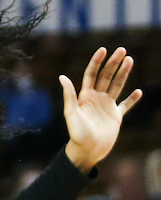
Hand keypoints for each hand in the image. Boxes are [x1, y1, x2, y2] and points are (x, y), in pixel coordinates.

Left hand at [60, 47, 142, 172]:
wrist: (87, 150)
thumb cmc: (77, 132)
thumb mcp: (71, 112)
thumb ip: (69, 95)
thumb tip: (62, 76)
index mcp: (85, 95)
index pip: (92, 74)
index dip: (97, 61)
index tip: (103, 49)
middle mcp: (97, 97)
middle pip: (107, 76)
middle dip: (114, 63)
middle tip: (123, 50)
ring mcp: (107, 106)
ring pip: (117, 85)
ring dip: (124, 73)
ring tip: (130, 60)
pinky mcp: (116, 116)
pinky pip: (126, 105)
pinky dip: (132, 99)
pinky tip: (138, 91)